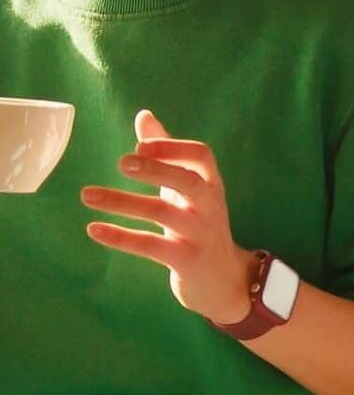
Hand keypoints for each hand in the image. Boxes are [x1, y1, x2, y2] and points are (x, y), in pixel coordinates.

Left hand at [83, 109, 253, 324]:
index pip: (201, 156)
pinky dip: (122, 237)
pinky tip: (94, 229)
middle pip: (189, 180)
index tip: (140, 144)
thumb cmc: (200, 224)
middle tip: (121, 162)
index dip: (172, 147)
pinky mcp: (186, 260)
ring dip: (124, 202)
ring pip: (164, 213)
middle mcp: (210, 205)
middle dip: (157, 169)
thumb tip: (144, 116)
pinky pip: (152, 247)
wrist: (224, 278)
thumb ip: (168, 153)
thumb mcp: (190, 189)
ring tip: (88, 194)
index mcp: (212, 184)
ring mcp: (200, 234)